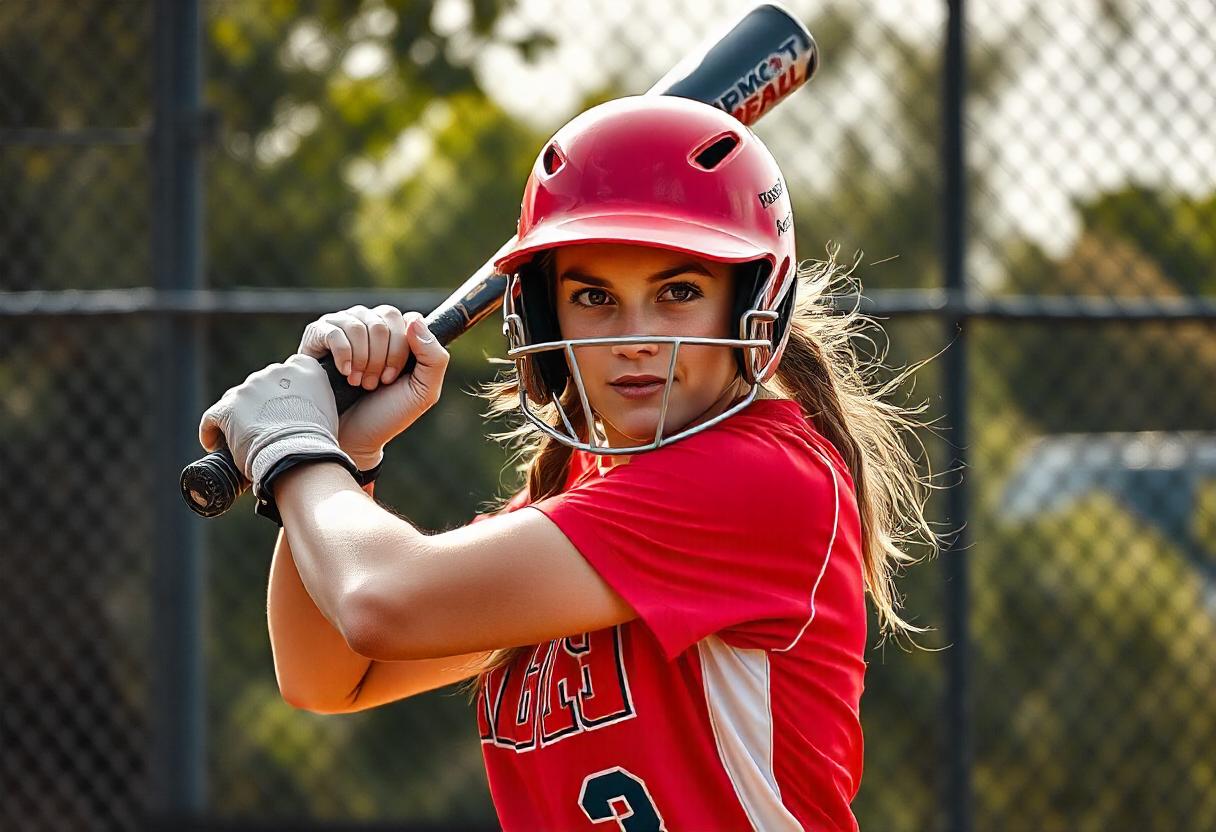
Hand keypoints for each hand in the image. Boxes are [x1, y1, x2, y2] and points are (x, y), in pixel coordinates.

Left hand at [199, 354, 355, 497]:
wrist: (299, 455)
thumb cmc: (318, 441)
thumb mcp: (328, 409)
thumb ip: (315, 398)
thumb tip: (304, 408)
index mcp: (304, 367)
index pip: (289, 373)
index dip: (285, 393)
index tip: (284, 410)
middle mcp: (274, 371)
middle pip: (260, 385)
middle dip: (261, 405)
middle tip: (265, 429)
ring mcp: (248, 388)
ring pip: (237, 401)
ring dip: (239, 417)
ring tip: (242, 441)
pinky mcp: (227, 407)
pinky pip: (213, 418)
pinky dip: (212, 431)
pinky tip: (215, 445)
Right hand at [298, 305, 449, 467]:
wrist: (352, 437)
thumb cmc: (387, 413)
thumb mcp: (423, 391)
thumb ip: (434, 357)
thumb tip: (414, 321)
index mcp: (398, 334)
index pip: (408, 320)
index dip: (402, 351)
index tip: (392, 378)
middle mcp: (371, 324)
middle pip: (384, 320)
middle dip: (382, 358)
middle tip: (374, 383)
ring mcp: (344, 326)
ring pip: (360, 325)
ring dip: (362, 360)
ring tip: (358, 382)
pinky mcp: (318, 334)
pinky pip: (334, 330)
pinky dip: (343, 354)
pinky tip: (344, 373)